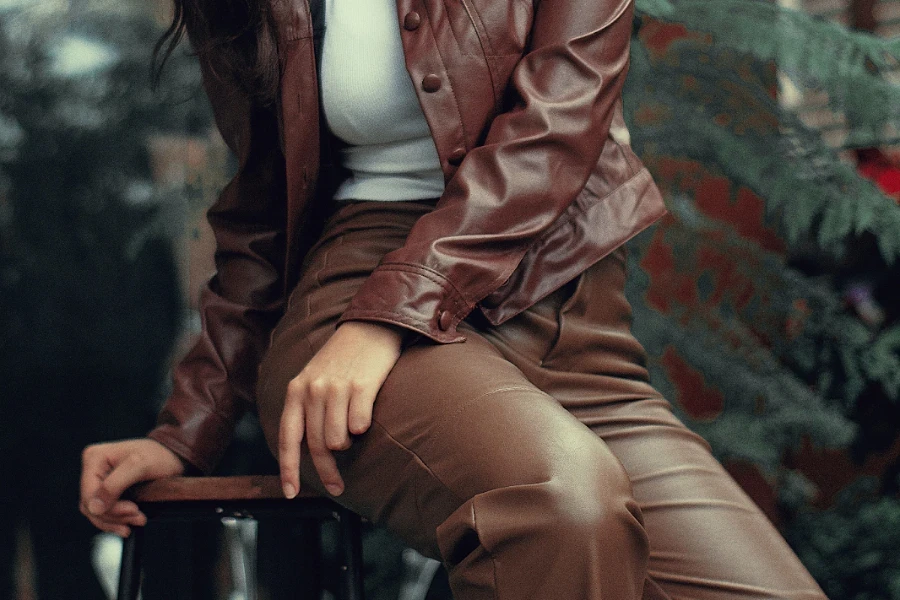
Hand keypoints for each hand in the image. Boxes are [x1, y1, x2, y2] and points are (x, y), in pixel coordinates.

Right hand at [80, 438, 185, 536]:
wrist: (172, 457)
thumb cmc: (159, 456)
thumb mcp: (140, 466)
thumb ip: (115, 484)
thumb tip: (94, 507)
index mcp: (95, 457)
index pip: (89, 493)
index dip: (108, 508)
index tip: (133, 510)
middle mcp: (92, 469)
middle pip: (91, 505)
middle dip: (115, 516)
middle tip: (139, 518)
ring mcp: (98, 481)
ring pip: (96, 512)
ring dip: (116, 521)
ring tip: (138, 520)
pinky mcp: (106, 492)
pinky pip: (104, 513)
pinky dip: (116, 521)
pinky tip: (129, 524)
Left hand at [279, 321, 404, 498]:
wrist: (371, 325)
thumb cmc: (345, 358)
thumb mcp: (315, 378)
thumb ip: (307, 409)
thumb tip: (312, 450)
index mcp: (296, 390)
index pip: (288, 438)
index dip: (288, 469)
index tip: (291, 493)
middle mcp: (312, 390)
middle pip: (317, 446)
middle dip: (328, 472)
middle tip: (338, 486)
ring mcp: (336, 388)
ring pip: (338, 440)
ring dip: (349, 442)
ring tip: (355, 426)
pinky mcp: (361, 386)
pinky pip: (360, 425)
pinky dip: (364, 426)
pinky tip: (367, 411)